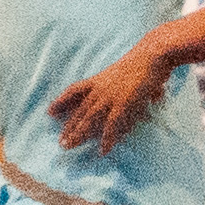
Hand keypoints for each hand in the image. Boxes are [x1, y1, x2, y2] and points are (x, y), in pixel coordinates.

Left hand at [51, 45, 168, 151]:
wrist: (152, 54)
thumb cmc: (145, 62)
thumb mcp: (131, 74)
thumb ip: (132, 88)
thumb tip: (155, 98)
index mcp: (99, 80)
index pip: (74, 91)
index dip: (61, 102)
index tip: (50, 112)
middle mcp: (100, 89)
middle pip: (80, 110)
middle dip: (69, 126)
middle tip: (61, 141)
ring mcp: (110, 96)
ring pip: (89, 119)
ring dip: (78, 134)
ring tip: (69, 146)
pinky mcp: (123, 103)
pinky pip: (111, 125)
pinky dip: (107, 139)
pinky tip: (103, 150)